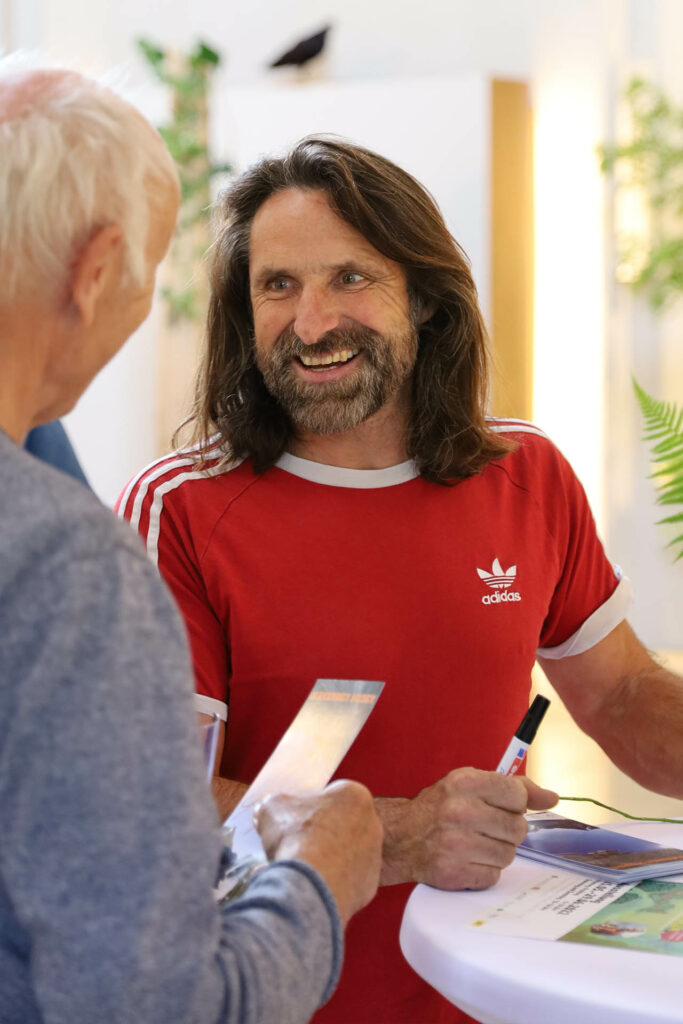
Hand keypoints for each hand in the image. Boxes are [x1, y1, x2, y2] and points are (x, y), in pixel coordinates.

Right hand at [253, 780, 382, 925]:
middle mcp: (372, 824)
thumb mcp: (273, 807)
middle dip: (321, 832)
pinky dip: (332, 882)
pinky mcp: (369, 886)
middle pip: (342, 824)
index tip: (294, 817)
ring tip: (300, 868)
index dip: (310, 805)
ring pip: (346, 853)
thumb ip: (275, 804)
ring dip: (327, 858)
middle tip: (295, 842)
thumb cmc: (296, 837)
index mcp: (355, 796)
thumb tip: (268, 809)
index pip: (332, 795)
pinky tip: (311, 885)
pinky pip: (348, 880)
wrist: (310, 885)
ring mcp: (374, 857)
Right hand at [377, 767, 557, 889]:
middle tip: (485, 826)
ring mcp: (457, 844)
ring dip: (497, 851)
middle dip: (507, 829)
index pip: (517, 794)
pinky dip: (484, 870)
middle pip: (518, 828)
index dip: (515, 803)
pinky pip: (494, 876)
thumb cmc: (439, 807)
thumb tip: (552, 797)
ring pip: (509, 854)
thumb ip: (513, 787)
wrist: (401, 836)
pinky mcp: (455, 872)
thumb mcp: (470, 784)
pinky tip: (467, 859)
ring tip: (475, 843)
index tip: (503, 806)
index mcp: (465, 782)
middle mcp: (461, 811)